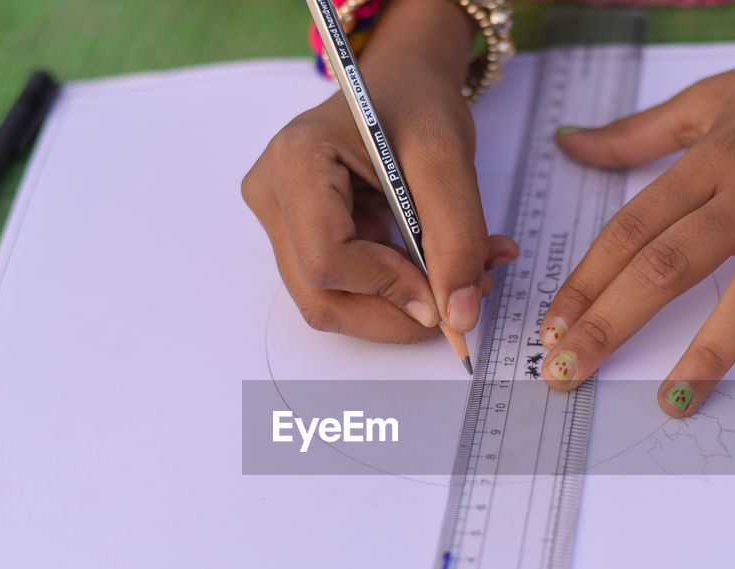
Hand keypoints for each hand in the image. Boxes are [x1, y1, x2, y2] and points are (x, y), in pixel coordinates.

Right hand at [242, 1, 516, 342]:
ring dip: (400, 307)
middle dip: (396, 310)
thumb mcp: (448, 159)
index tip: (445, 289)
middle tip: (463, 297)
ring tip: (460, 276)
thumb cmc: (415, 104)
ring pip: (331, 304)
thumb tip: (458, 316)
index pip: (326, 258)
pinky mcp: (300, 241)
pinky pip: (343, 292)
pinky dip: (396, 294)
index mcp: (295, 162)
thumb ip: (456, 239)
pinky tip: (436, 268)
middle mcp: (272, 197)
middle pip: (321, 295)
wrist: (401, 86)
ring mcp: (280, 223)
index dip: (387, 286)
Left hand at [537, 31, 734, 414]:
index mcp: (710, 162)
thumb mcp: (708, 99)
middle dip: (612, 324)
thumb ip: (635, 133)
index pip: (631, 231)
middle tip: (567, 374)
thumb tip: (569, 141)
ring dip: (712, 349)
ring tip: (671, 401)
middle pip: (670, 264)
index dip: (586, 283)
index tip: (550, 330)